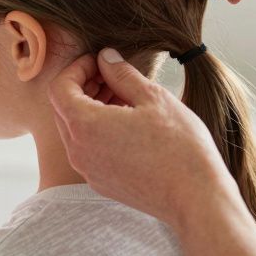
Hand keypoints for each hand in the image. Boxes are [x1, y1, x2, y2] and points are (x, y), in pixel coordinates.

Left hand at [47, 50, 235, 230]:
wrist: (196, 198)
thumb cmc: (179, 146)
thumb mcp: (153, 97)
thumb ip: (122, 73)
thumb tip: (105, 57)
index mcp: (85, 126)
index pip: (59, 87)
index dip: (77, 68)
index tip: (100, 61)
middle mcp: (78, 151)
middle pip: (63, 108)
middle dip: (83, 86)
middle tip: (112, 75)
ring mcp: (88, 171)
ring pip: (75, 130)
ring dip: (91, 108)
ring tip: (125, 97)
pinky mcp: (101, 184)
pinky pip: (88, 149)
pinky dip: (99, 130)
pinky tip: (129, 123)